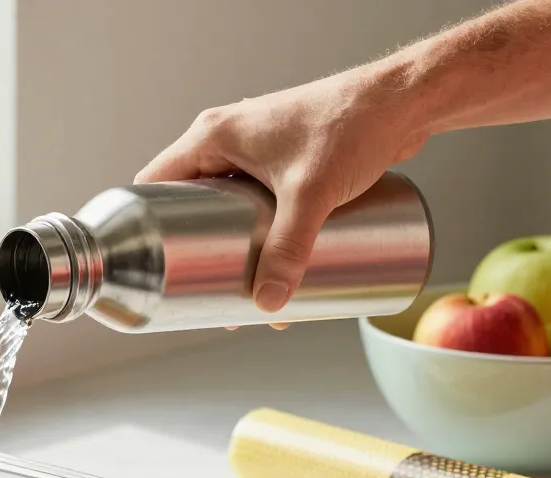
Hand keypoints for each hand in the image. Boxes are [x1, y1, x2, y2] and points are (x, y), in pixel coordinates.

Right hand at [136, 68, 428, 326]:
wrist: (402, 101)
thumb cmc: (351, 126)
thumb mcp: (312, 195)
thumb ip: (290, 249)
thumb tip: (270, 304)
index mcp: (213, 135)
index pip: (157, 182)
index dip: (148, 224)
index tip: (156, 263)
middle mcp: (227, 139)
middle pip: (191, 201)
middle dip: (197, 247)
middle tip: (205, 287)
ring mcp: (256, 149)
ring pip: (227, 205)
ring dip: (231, 243)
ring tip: (244, 285)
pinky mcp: (284, 159)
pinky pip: (255, 201)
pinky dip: (257, 230)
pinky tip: (271, 260)